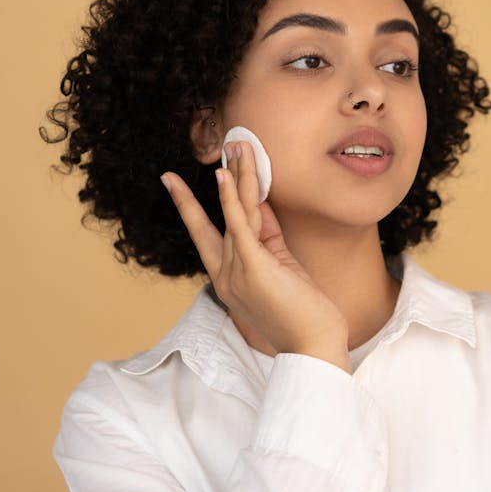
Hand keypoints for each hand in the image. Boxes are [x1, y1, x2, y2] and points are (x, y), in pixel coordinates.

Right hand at [161, 141, 349, 370]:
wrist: (315, 346)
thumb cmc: (303, 312)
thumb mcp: (280, 268)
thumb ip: (268, 238)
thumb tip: (261, 204)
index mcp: (228, 279)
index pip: (206, 236)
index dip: (192, 208)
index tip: (175, 184)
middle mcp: (225, 276)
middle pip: (215, 219)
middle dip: (211, 185)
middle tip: (203, 154)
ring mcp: (237, 272)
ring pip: (233, 214)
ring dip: (234, 177)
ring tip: (234, 146)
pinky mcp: (254, 267)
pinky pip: (240, 226)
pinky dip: (232, 199)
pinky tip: (225, 175)